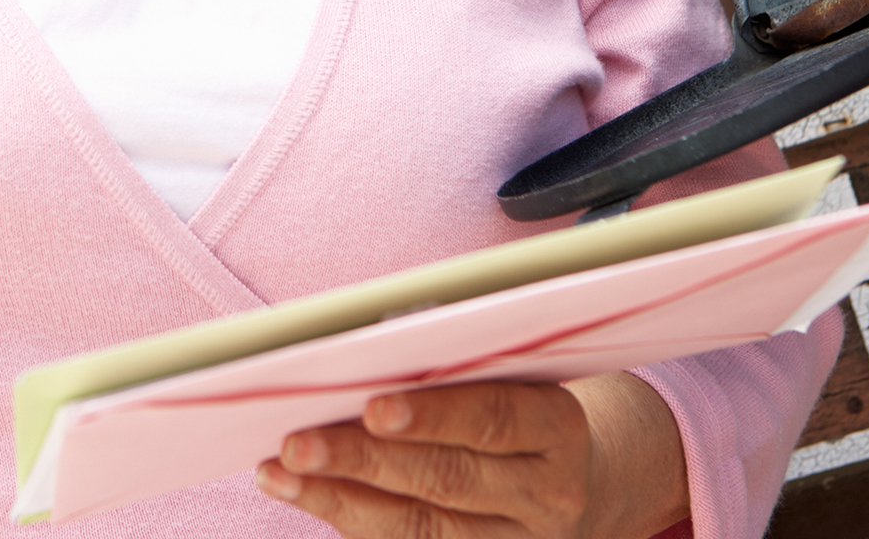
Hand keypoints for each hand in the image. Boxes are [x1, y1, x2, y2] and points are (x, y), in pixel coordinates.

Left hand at [256, 376, 687, 538]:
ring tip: (280, 469)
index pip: (496, 419)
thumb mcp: (519, 373)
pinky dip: (350, 519)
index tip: (372, 407)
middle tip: (297, 441)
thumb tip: (367, 348)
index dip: (434, 414)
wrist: (589, 481)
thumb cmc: (528, 405)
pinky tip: (304, 493)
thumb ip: (462, 364)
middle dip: (364, 461)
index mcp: (560, 427)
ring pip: (421, 527)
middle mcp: (547, 494)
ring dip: (339, 497)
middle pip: (448, 479)